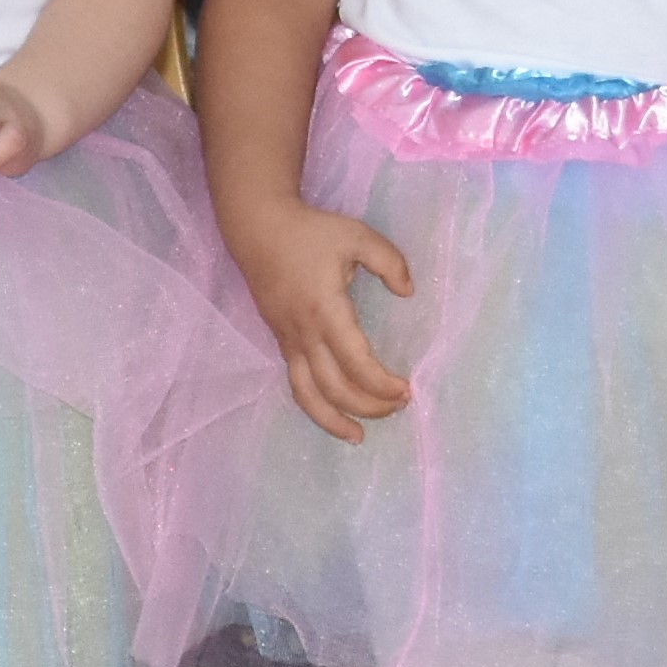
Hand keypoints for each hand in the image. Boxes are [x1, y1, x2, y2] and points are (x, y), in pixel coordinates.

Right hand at [226, 198, 415, 442]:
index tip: (406, 389)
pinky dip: (315, 406)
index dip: (381, 385)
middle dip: (368, 406)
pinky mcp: (281, 341)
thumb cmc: (310, 232)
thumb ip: (389, 262)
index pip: (356, 363)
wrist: (258, 229)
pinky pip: (297, 383)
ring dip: (334, 420)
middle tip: (399, 407)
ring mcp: (288, 341)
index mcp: (326, 310)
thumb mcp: (357, 236)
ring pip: (308, 395)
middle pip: (334, 388)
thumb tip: (408, 291)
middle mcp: (304, 334)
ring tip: (359, 436)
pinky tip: (332, 414)